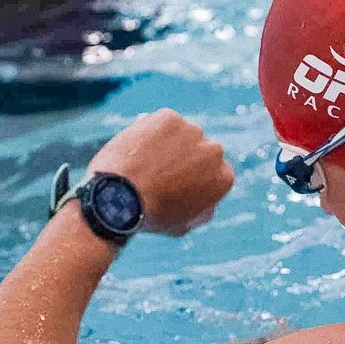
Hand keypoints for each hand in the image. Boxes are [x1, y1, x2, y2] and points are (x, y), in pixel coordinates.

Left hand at [87, 110, 233, 236]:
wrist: (120, 196)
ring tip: (143, 163)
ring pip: (180, 134)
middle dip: (184, 157)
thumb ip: (201, 211)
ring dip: (166, 144)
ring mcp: (192, 131)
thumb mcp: (182, 226)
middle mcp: (214, 151)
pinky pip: (160, 123)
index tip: (177, 183)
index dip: (195, 177)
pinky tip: (136, 151)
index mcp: (224, 177)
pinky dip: (149, 133)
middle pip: (200, 150)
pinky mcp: (168, 117)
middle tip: (158, 171)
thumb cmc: (150, 216)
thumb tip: (208, 202)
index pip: (215, 172)